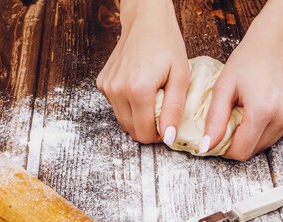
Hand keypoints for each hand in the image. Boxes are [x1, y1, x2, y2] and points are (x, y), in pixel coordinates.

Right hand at [96, 0, 189, 143]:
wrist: (145, 20)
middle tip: (161, 114)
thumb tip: (168, 138)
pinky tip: (139, 89)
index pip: (143, 134)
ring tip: (151, 100)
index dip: (157, 136)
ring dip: (137, 118)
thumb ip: (174, 110)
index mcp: (138, 90)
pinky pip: (116, 107)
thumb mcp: (180, 77)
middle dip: (147, 129)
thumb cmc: (166, 45)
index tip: (167, 126)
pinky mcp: (102, 83)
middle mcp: (117, 90)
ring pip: (122, 121)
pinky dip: (128, 105)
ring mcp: (106, 87)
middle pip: (131, 130)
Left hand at [202, 0, 282, 159]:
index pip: (241, 152)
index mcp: (263, 111)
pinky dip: (266, 128)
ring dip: (252, 136)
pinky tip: (262, 109)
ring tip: (246, 113)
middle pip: (254, 150)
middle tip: (230, 124)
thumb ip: (214, 121)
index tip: (218, 140)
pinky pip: (278, 133)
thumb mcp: (223, 88)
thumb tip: (206, 147)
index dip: (226, 150)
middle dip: (238, 143)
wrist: (277, 41)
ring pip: (266, 144)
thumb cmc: (248, 60)